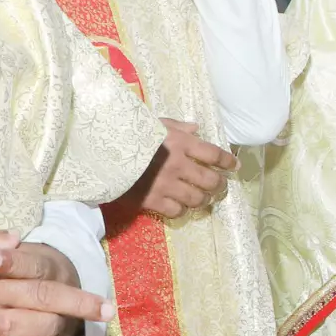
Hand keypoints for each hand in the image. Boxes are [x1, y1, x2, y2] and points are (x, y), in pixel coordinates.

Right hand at [106, 119, 234, 226]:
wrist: (101, 151)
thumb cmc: (128, 133)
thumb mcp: (154, 123)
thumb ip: (177, 126)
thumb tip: (196, 128)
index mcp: (180, 143)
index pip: (214, 154)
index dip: (227, 161)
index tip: (234, 166)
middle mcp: (178, 165)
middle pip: (210, 180)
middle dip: (219, 185)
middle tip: (220, 186)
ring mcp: (166, 185)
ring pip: (197, 199)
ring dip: (204, 199)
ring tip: (205, 198)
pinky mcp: (152, 201)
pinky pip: (177, 211)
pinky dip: (183, 210)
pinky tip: (182, 206)